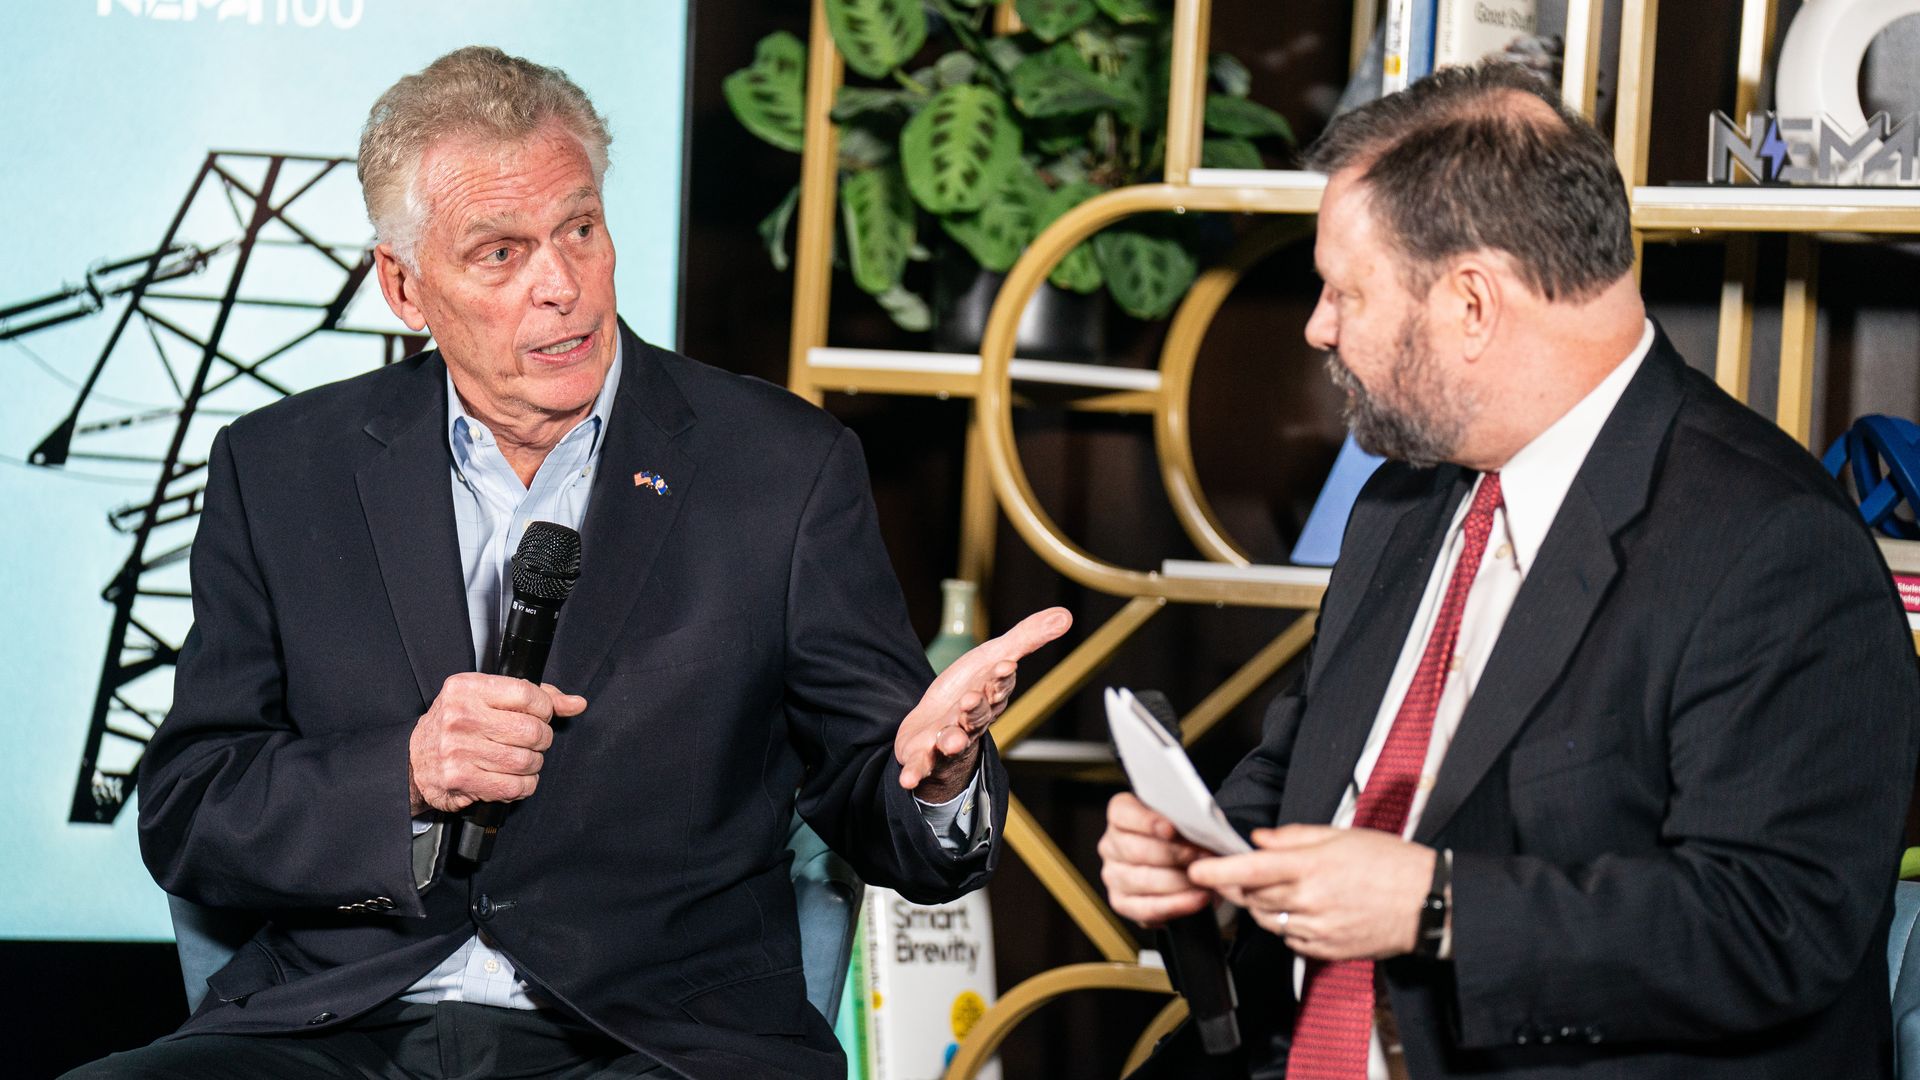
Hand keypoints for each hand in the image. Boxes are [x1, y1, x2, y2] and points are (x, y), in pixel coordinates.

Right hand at [408, 673, 586, 813]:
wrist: (413, 759)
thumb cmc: (456, 724)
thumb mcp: (487, 698)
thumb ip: (535, 697)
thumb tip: (576, 704)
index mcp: (467, 688)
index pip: (527, 694)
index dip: (545, 708)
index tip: (540, 715)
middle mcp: (461, 716)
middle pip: (531, 730)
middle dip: (542, 739)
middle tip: (532, 741)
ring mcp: (459, 749)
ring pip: (526, 760)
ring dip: (533, 764)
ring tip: (521, 760)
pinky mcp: (461, 779)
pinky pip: (513, 786)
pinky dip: (524, 785)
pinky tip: (515, 778)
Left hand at [895, 606, 1070, 799]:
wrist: (934, 728)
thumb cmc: (967, 690)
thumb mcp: (993, 657)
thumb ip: (1026, 638)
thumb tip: (1066, 614)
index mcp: (990, 698)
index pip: (998, 688)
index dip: (1000, 679)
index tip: (1003, 666)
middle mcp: (972, 723)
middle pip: (977, 716)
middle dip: (976, 709)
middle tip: (972, 699)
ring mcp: (948, 742)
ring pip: (953, 742)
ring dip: (952, 741)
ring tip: (950, 740)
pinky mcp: (924, 757)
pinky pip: (921, 767)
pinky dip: (916, 773)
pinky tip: (907, 780)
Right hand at [1098, 793, 1212, 926]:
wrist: (1187, 869)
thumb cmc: (1185, 838)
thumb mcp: (1184, 821)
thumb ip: (1184, 820)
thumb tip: (1199, 827)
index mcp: (1120, 814)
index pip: (1123, 814)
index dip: (1148, 822)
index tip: (1171, 830)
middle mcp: (1111, 844)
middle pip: (1136, 850)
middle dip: (1175, 854)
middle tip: (1204, 857)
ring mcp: (1113, 875)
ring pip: (1143, 880)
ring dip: (1180, 881)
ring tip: (1204, 878)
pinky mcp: (1121, 903)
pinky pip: (1147, 908)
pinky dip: (1177, 904)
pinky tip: (1198, 898)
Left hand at [1186, 825, 1435, 960]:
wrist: (1427, 903)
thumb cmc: (1391, 863)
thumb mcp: (1341, 835)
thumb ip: (1294, 837)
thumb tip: (1260, 839)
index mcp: (1310, 868)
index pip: (1249, 870)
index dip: (1217, 871)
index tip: (1197, 869)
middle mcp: (1308, 901)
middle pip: (1251, 898)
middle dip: (1239, 886)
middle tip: (1240, 873)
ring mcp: (1316, 930)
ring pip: (1266, 920)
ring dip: (1262, 905)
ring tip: (1283, 888)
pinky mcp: (1325, 951)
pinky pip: (1289, 940)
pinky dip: (1286, 925)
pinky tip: (1303, 910)